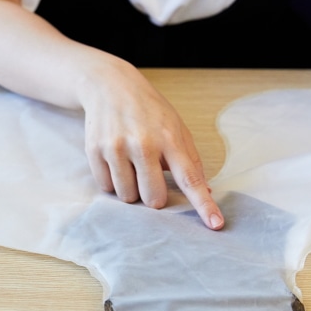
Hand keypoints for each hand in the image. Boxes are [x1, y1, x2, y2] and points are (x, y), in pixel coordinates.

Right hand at [77, 58, 224, 229]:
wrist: (110, 86)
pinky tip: (115, 161)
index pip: (190, 179)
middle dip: (154, 195)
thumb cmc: (148, 110)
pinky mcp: (94, 150)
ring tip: (130, 165)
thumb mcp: (176, 127)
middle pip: (154, 198)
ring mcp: (116, 147)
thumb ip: (190, 159)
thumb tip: (206, 190)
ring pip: (127, 196)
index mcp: (169, 139)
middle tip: (149, 175)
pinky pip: (106, 187)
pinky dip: (112, 181)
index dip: (204, 204)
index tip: (216, 224)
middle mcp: (143, 144)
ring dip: (131, 188)